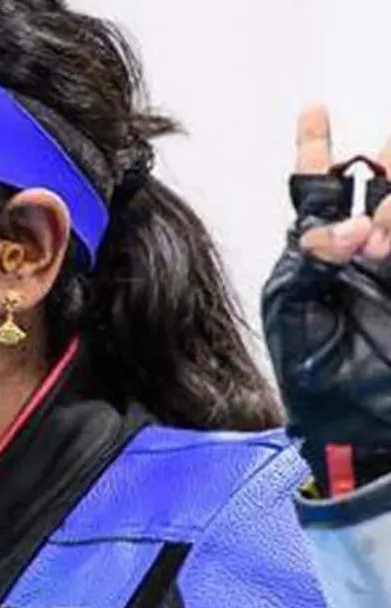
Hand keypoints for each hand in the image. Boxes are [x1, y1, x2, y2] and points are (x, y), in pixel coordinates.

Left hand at [262, 106, 390, 491]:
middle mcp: (363, 253)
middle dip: (386, 167)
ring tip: (390, 198)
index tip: (315, 110)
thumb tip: (347, 227)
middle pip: (380, 190)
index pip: (315, 189)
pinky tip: (388, 238)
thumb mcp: (294, 312)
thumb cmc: (311, 375)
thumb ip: (313, 262)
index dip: (316, 148)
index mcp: (317, 254)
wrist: (354, 429)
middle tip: (387, 157)